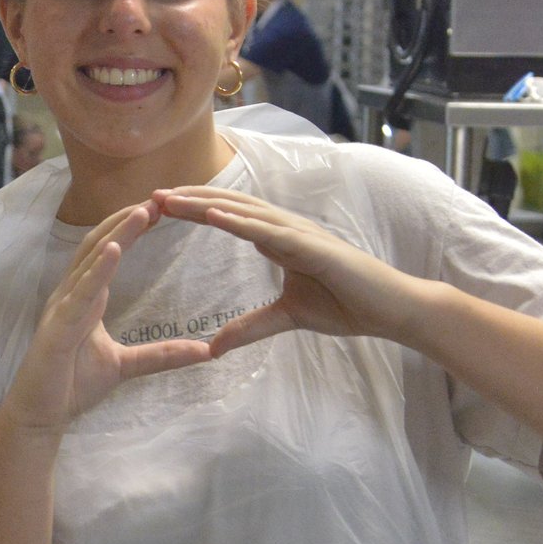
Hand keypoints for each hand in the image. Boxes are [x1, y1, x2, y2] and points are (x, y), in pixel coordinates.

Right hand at [0, 203, 213, 437]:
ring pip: (89, 260)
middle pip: (98, 243)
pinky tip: (114, 250)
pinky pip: (79, 293)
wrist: (40, 415)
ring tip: (143, 212)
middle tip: (160, 198)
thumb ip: (160, 355)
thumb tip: (204, 350)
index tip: (162, 208)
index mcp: (85, 297)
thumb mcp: (125, 366)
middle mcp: (71, 293)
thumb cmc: (72, 385)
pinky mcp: (57, 327)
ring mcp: (62, 307)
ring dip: (116, 234)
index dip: (131, 228)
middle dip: (127, 219)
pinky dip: (97, 269)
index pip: (108, 250)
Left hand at [149, 186, 433, 354]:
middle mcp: (285, 229)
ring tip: (170, 199)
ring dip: (205, 203)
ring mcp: (300, 234)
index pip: (227, 217)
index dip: (194, 210)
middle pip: (228, 206)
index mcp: (277, 239)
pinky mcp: (315, 247)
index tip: (158, 209)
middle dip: (189, 200)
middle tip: (150, 196)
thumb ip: (251, 327)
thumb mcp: (287, 318)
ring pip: (244, 212)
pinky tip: (215, 216)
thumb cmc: (348, 306)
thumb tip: (215, 347)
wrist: (392, 310)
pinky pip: (271, 231)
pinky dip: (242, 221)